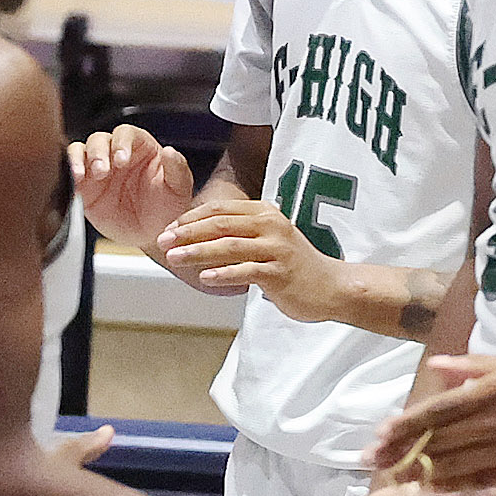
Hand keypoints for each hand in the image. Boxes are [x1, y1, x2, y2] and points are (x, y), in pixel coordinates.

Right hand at [67, 125, 194, 250]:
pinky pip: (68, 174)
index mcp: (140, 147)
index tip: (122, 159)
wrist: (152, 233)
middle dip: (98, 152)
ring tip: (82, 175)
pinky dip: (66, 175)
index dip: (121, 143)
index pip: (126, 133)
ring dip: (78, 160)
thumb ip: (176, 169)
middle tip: (103, 170)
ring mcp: (98, 169)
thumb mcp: (179, 188)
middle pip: (99, 139)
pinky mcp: (84, 187)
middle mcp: (116, 153)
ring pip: (79, 151)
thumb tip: (169, 151)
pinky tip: (72, 184)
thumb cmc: (168, 207)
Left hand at [158, 199, 350, 319]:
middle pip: (221, 224)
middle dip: (187, 232)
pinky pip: (247, 271)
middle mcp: (272, 225)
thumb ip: (239, 235)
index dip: (191, 218)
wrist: (331, 286)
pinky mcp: (280, 272)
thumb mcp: (268, 240)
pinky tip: (205, 278)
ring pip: (230, 246)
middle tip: (163, 241)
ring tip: (174, 259)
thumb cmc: (293, 266)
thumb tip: (195, 238)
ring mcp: (277, 248)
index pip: (221, 209)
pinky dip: (223, 274)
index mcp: (266, 213)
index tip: (168, 229)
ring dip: (198, 252)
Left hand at [368, 352, 495, 486]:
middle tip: (370, 466)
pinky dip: (458, 492)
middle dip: (402, 455)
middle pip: (441, 442)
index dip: (406, 426)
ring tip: (391, 486)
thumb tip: (440, 366)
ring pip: (458, 467)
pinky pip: (488, 485)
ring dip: (422, 477)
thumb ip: (485, 366)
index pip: (440, 409)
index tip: (378, 438)